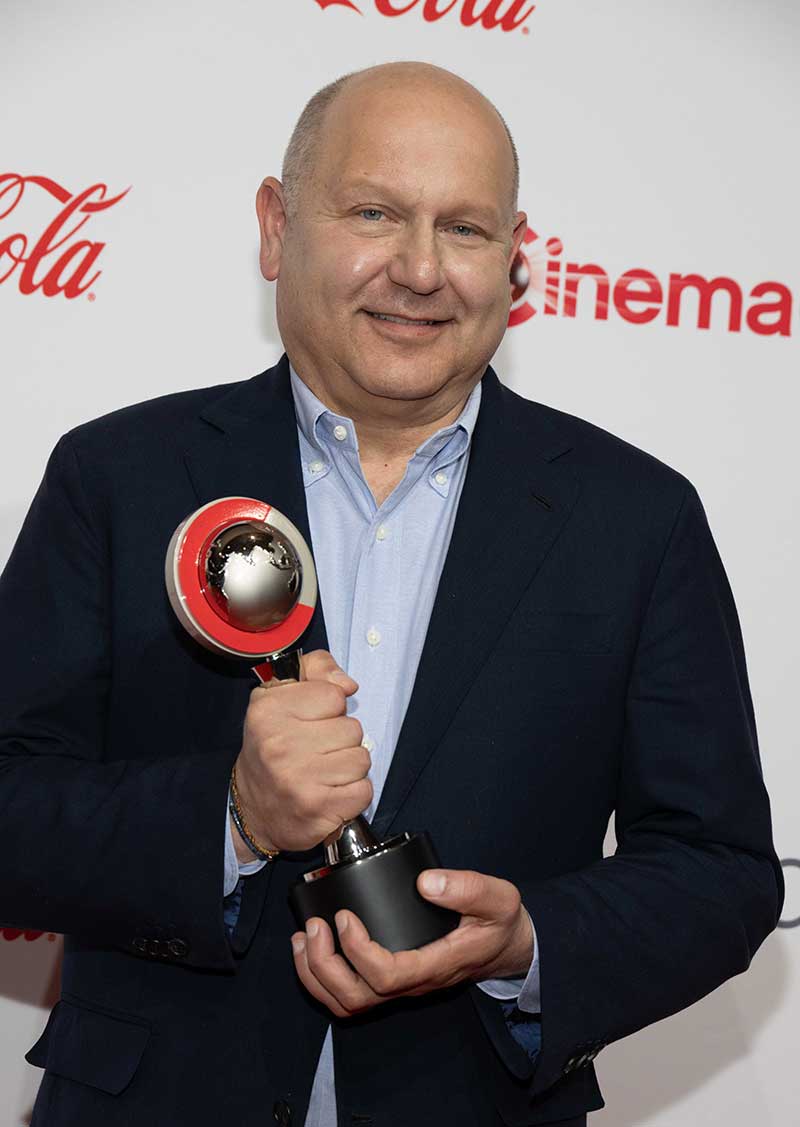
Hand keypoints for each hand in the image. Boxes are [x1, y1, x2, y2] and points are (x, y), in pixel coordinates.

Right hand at [231, 650, 371, 856]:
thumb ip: (316, 669)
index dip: (329, 709)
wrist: (254, 810)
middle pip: (353, 728)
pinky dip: (353, 794)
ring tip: (323, 772)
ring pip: (362, 759)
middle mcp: (279, 744)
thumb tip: (348, 684)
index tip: (310, 721)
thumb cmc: (274, 747)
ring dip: (349, 767)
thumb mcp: (282, 695)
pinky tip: (329, 793)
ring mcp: (298, 780)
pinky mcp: (318, 809)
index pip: (335, 695)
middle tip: (315, 751)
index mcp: (269, 710)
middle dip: (341, 740)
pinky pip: (364, 790)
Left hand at [291, 868, 533, 1017]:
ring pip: (349, 1003)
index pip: (388, 976)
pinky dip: (322, 977)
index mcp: (436, 965)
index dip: (359, 951)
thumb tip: (425, 882)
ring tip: (304, 937)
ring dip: (316, 976)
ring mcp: (401, 986)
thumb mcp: (497, 898)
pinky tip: (312, 946)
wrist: (507, 945)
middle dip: (326, 966)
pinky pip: (351, 994)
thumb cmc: (499, 923)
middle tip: (315, 926)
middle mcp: (414, 983)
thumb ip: (466, 888)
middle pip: (358, 998)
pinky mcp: (392, 979)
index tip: (345, 916)